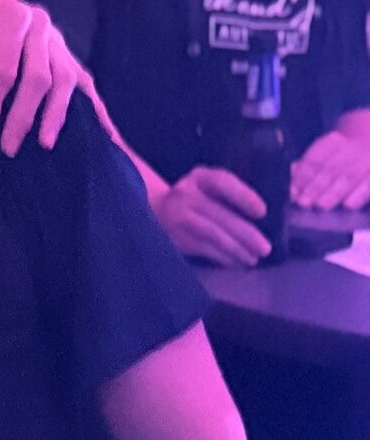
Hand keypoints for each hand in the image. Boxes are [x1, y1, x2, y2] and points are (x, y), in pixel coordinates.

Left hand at [0, 0, 91, 153]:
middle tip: (7, 149)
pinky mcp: (62, 49)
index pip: (4, 71)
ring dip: (57, 115)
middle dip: (24, 117)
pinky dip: (90, 104)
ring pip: (66, 79)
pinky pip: (80, 78)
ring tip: (44, 145)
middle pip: (40, 78)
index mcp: (14, 16)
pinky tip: (101, 131)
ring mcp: (56, 38)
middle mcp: (41, 25)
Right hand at [154, 167, 272, 267]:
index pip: (222, 182)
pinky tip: (236, 262)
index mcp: (200, 177)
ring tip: (253, 258)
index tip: (262, 212)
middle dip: (244, 233)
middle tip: (265, 248)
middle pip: (217, 213)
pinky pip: (201, 247)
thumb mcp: (213, 189)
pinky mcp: (171, 235)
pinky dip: (222, 256)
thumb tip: (282, 205)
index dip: (243, 196)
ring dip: (235, 248)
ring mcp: (174, 215)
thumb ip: (239, 196)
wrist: (157, 210)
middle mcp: (184, 193)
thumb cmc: (200, 199)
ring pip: (210, 233)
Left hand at [291, 127, 369, 210]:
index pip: (315, 159)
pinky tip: (348, 206)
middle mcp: (353, 147)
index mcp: (334, 141)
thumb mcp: (322, 154)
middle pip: (331, 168)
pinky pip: (369, 185)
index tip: (294, 192)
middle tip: (304, 203)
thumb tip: (294, 184)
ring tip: (321, 205)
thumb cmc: (341, 155)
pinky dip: (359, 195)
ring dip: (334, 193)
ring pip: (350, 176)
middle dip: (316, 187)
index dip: (303, 176)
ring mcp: (369, 158)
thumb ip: (306, 167)